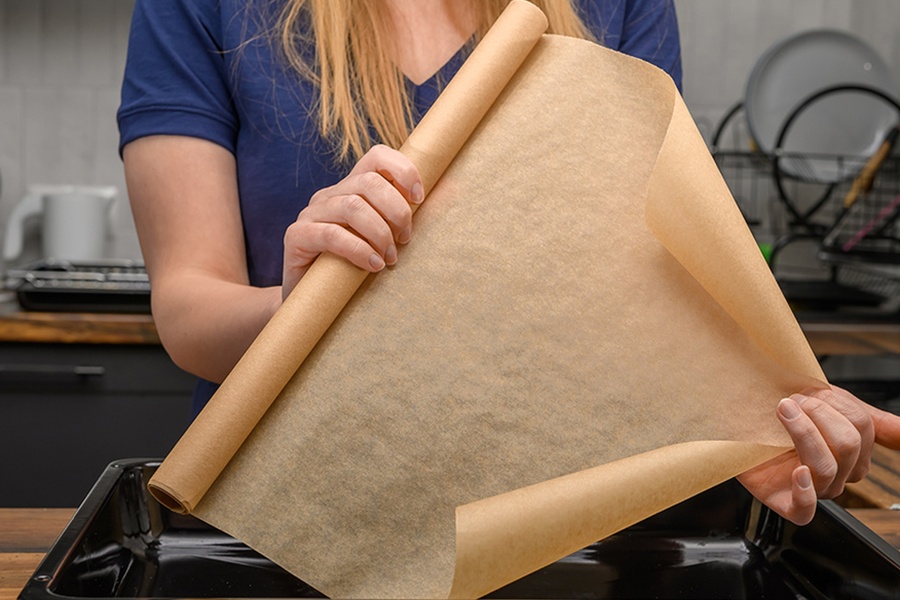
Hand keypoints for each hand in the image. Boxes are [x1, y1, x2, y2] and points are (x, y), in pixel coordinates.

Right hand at [282, 145, 423, 297]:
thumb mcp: (387, 241)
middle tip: (406, 240)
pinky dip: (358, 250)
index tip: (419, 199)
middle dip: (396, 211)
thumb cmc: (357, 270)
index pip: (377, 156)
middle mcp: (330, 195)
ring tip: (390, 258)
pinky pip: (331, 234)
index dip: (403, 170)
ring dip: (380, 233)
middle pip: (369, 182)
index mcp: (352, 189)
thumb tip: (453, 188)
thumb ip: (411, 216)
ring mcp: (310, 214)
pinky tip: (372, 266)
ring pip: (352, 206)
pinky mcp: (296, 236)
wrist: (313, 303)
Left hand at [738, 385, 899, 524]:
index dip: (833, 403)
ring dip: (802, 432)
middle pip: (847, 445)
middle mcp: (838, 475)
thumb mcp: (825, 405)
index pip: (863, 427)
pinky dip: (804, 490)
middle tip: (790, 401)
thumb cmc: (780, 416)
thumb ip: (868, 418)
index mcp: (853, 453)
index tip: (809, 391)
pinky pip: (806, 510)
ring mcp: (815, 491)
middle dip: (816, 414)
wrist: (735, 423)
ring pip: (826, 467)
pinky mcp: (787, 504)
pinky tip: (795, 469)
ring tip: (782, 411)